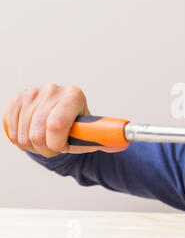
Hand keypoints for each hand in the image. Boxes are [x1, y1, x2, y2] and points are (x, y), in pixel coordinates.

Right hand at [3, 84, 128, 157]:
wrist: (61, 119)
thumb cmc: (79, 128)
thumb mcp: (93, 134)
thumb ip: (107, 138)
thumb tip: (121, 142)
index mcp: (74, 95)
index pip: (57, 124)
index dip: (56, 144)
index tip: (61, 148)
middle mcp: (53, 90)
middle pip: (37, 132)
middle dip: (45, 148)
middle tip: (54, 148)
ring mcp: (33, 93)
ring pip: (23, 134)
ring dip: (32, 146)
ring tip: (45, 142)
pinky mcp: (18, 99)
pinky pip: (11, 128)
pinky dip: (20, 139)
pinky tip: (31, 135)